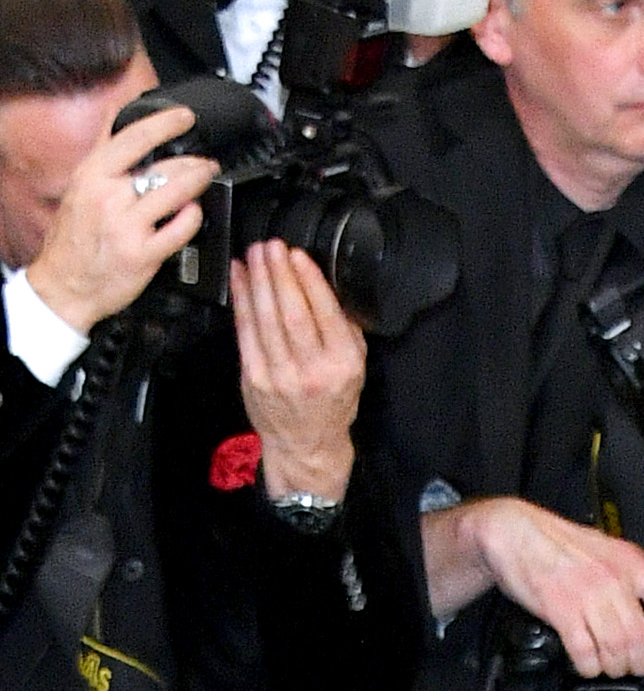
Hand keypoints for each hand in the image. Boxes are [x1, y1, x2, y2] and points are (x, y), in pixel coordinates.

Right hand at [22, 99, 218, 334]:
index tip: (185, 117)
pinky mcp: (144, 255)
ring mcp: (127, 227)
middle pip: (162, 167)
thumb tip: (117, 117)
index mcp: (92, 175)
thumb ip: (103, 154)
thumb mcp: (80, 186)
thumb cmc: (74, 237)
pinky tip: (195, 211)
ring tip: (207, 177)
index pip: (133, 137)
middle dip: (192, 161)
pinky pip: (180, 229)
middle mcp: (109, 197)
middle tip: (205, 160)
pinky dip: (193, 216)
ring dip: (198, 182)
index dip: (164, 123)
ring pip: (175, 193)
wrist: (65, 285)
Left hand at [229, 240, 367, 502]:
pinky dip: (241, 300)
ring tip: (255, 253)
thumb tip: (324, 284)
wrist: (306, 445)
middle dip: (278, 274)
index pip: (324, 314)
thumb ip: (344, 330)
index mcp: (343, 365)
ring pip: (266, 319)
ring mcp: (280, 375)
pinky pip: (245, 331)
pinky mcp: (254, 377)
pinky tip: (240, 278)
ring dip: (258, 281)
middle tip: (271, 245)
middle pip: (291, 313)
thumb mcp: (355, 368)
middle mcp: (312, 371)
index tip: (297, 254)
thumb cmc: (332, 402)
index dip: (308, 280)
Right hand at [452, 499, 643, 679]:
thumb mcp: (607, 552)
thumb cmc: (561, 545)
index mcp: (631, 563)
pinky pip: (586, 653)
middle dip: (640, 662)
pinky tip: (586, 663)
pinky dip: (588, 666)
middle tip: (632, 666)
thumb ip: (630, 581)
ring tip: (608, 665)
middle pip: (642, 639)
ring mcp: (587, 596)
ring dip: (614, 667)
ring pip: (616, 650)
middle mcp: (614, 580)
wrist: (514, 532)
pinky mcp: (561, 611)